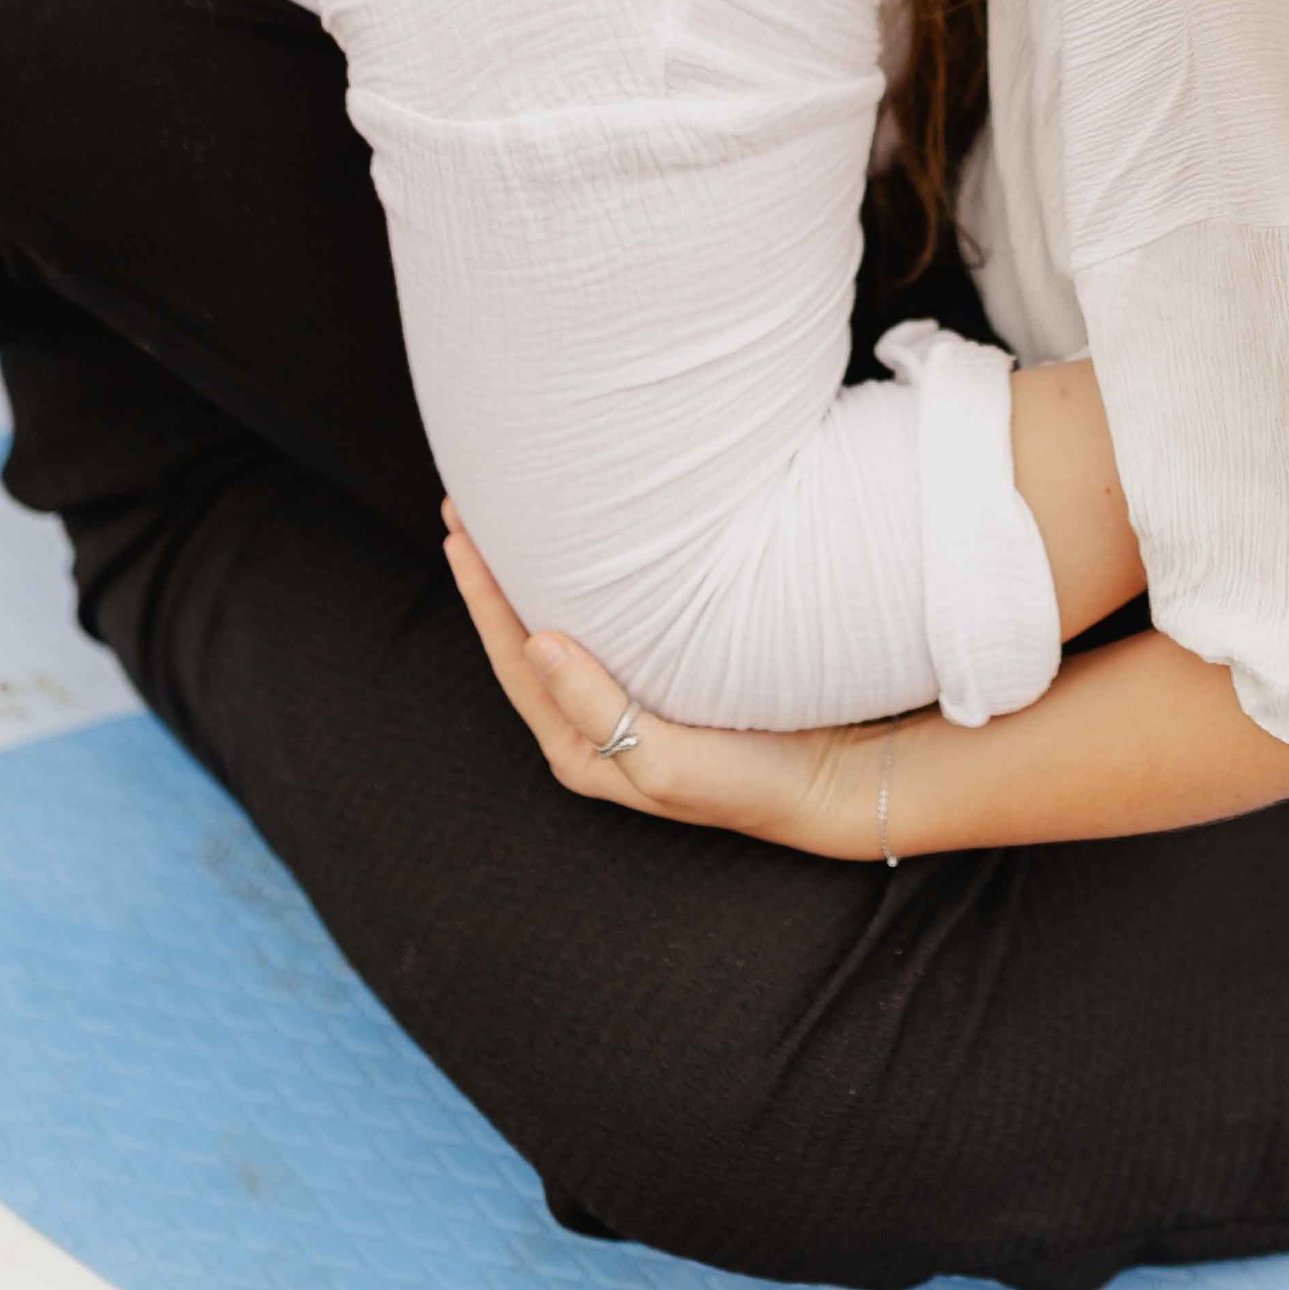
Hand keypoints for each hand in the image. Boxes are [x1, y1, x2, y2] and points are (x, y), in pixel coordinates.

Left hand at [441, 504, 893, 859]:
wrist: (830, 782)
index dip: (481, 595)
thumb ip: (599, 708)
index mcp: (579, 749)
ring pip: (558, 631)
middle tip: (465, 507)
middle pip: (523, 640)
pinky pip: (602, 629)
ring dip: (527, 579)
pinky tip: (580, 558)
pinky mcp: (661, 684)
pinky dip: (578, 588)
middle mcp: (590, 728)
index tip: (458, 531)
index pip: (514, 657)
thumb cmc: (749, 781)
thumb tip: (538, 640)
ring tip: (506, 524)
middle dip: (490, 578)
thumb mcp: (667, 762)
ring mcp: (624, 705)